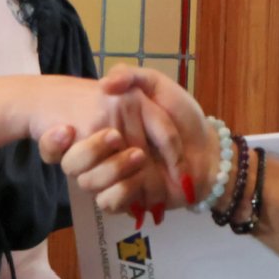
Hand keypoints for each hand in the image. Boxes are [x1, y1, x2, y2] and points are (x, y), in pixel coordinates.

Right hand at [44, 66, 219, 219]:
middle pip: (76, 162)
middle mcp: (104, 153)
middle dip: (100, 151)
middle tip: (125, 144)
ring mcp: (113, 177)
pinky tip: (140, 185)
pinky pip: (108, 202)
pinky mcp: (125, 200)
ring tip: (142, 160)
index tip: (82, 132)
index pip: (75, 135)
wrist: (209, 152)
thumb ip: (130, 76)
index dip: (69, 138)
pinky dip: (125, 193)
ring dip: (116, 171)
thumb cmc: (184, 116)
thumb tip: (103, 84)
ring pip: (90, 183)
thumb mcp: (157, 85)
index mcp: (104, 125)